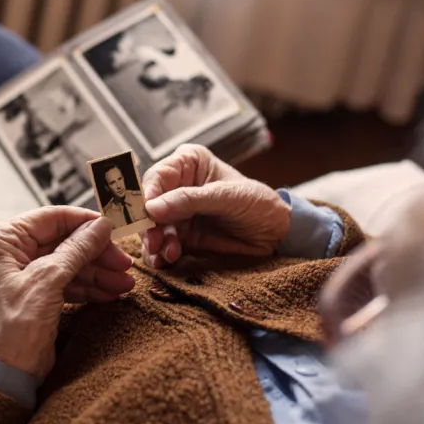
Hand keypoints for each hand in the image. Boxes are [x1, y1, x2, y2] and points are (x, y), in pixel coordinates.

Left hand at [0, 207, 133, 382]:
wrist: (7, 375)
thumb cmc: (14, 329)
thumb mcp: (49, 280)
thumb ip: (77, 249)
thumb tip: (101, 226)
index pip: (50, 218)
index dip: (85, 222)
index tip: (113, 227)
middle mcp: (5, 251)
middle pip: (62, 241)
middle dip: (95, 254)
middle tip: (123, 263)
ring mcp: (18, 272)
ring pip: (66, 262)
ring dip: (96, 273)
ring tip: (123, 283)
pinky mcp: (31, 292)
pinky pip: (63, 280)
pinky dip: (86, 286)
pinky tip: (109, 293)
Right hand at [140, 144, 290, 267]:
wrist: (277, 234)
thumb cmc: (258, 203)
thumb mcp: (227, 197)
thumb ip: (189, 200)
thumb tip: (152, 207)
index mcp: (188, 163)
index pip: (156, 177)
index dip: (146, 196)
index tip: (146, 214)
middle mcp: (177, 186)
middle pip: (147, 204)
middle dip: (148, 225)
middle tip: (154, 241)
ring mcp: (177, 213)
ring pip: (151, 227)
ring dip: (154, 242)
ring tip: (168, 253)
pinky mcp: (180, 236)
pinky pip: (160, 246)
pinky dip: (160, 254)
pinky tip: (168, 259)